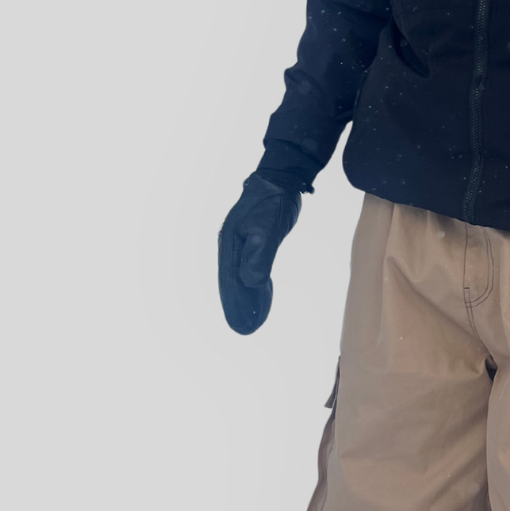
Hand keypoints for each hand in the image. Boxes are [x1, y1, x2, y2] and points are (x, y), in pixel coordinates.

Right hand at [217, 174, 301, 334]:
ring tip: (253, 321)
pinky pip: (254, 272)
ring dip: (248, 300)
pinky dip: (258, 287)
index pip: (230, 281)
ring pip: (243, 279)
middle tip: (244, 330)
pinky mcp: (256, 245)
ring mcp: (243, 246)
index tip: (240, 324)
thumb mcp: (265, 228)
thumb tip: (250, 281)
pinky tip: (263, 299)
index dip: (234, 304)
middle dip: (238, 307)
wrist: (279, 180)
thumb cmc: (271, 202)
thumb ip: (258, 254)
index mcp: (230, 245)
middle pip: (233, 284)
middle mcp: (232, 248)